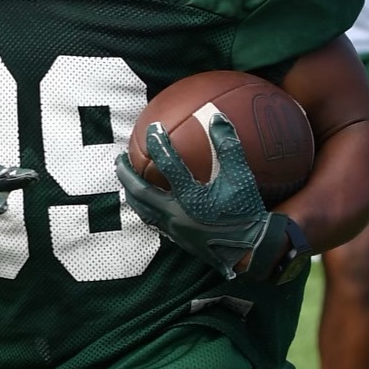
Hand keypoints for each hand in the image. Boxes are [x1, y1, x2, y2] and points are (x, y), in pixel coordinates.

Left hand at [116, 113, 300, 282]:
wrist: (249, 251)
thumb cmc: (246, 214)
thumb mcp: (242, 178)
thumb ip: (228, 147)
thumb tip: (217, 116)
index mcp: (191, 198)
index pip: (168, 165)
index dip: (159, 144)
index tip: (153, 128)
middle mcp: (176, 214)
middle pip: (140, 192)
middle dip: (126, 174)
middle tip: (119, 158)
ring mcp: (174, 229)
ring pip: (142, 210)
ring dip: (131, 192)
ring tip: (126, 180)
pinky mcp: (177, 239)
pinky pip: (153, 222)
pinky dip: (144, 208)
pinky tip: (145, 202)